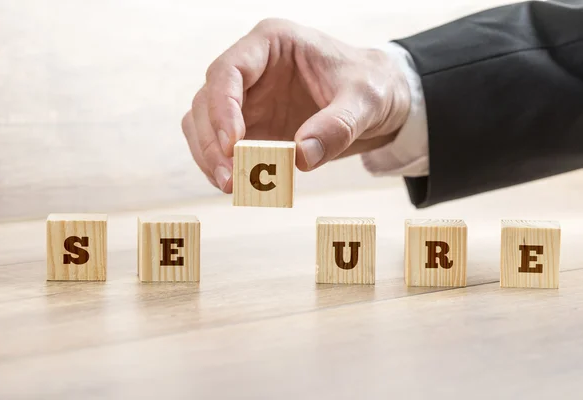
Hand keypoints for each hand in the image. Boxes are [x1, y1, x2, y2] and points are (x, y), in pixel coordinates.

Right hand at [182, 18, 410, 192]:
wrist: (379, 100)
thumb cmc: (371, 85)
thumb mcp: (365, 101)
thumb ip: (337, 126)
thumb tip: (301, 157)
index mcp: (272, 43)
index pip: (228, 70)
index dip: (222, 108)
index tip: (233, 145)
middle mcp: (251, 69)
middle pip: (206, 100)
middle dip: (212, 142)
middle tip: (229, 178)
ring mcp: (248, 98)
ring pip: (204, 124)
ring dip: (210, 157)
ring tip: (232, 186)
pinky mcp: (252, 126)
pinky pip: (222, 146)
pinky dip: (225, 166)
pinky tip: (240, 186)